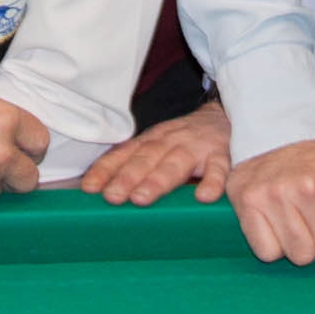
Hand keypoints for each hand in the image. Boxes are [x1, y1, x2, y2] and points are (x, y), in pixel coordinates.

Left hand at [83, 99, 232, 205]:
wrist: (226, 115)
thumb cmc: (185, 139)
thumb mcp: (157, 144)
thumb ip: (134, 163)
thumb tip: (101, 190)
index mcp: (152, 141)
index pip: (124, 154)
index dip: (106, 170)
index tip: (89, 188)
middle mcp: (171, 142)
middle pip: (146, 159)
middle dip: (127, 177)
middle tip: (112, 196)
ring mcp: (197, 148)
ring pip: (176, 164)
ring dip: (158, 181)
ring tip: (141, 198)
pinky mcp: (223, 155)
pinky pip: (219, 169)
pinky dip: (212, 182)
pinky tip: (204, 197)